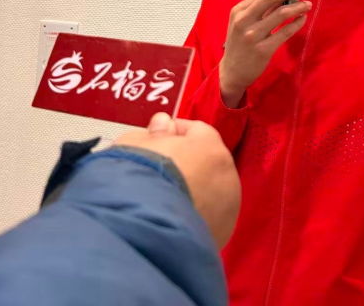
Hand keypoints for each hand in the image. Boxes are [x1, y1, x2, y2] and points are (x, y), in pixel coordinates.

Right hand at [114, 113, 240, 248]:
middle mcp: (228, 177)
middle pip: (207, 164)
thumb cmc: (138, 177)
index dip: (175, 132)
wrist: (143, 229)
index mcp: (211, 148)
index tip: (155, 138)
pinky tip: (168, 220)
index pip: (198, 131)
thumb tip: (164, 125)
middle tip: (157, 170)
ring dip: (191, 192)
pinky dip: (191, 217)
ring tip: (162, 200)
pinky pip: (205, 219)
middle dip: (186, 164)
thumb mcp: (135, 143)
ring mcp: (227, 212)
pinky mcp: (219, 238)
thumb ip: (154, 132)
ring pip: (209, 194)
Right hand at [220, 0, 311, 107]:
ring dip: (298, 7)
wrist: (232, 71)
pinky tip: (302, 19)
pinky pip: (285, 32)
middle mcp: (244, 21)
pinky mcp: (264, 49)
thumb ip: (260, 10)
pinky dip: (297, 23)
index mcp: (238, 11)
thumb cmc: (240, 44)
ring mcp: (253, 36)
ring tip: (307, 5)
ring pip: (281, 14)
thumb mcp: (243, 23)